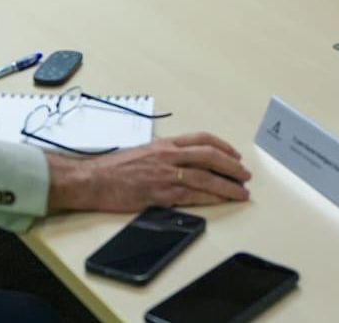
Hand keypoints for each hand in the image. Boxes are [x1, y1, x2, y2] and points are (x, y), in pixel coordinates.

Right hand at [46, 133, 250, 211]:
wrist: (93, 180)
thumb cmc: (113, 168)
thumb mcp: (143, 152)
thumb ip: (164, 154)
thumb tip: (182, 160)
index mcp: (164, 145)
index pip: (201, 139)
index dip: (223, 146)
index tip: (234, 155)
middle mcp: (167, 156)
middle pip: (209, 156)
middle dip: (232, 166)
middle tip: (245, 175)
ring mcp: (165, 175)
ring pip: (205, 177)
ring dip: (227, 185)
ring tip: (241, 192)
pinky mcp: (160, 194)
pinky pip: (192, 195)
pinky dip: (211, 198)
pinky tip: (221, 200)